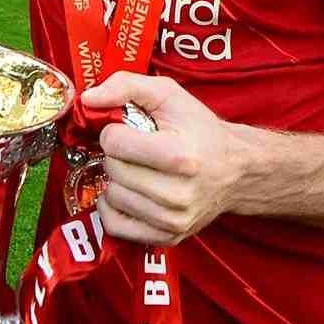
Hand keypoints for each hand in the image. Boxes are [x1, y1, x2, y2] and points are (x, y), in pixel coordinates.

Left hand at [85, 73, 244, 246]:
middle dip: (117, 156)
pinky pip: (116, 226)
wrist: (236, 169)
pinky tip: (128, 192)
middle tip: (135, 151)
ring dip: (117, 180)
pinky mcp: (168, 237)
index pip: (114, 143)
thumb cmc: (199, 129)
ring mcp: (173, 219)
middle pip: (113, 170)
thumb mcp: (168, 95)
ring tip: (137, 170)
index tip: (131, 130)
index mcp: (179, 155)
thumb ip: (125, 85)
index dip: (115, 131)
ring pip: (112, 197)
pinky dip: (113, 208)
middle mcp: (178, 192)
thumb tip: (87, 99)